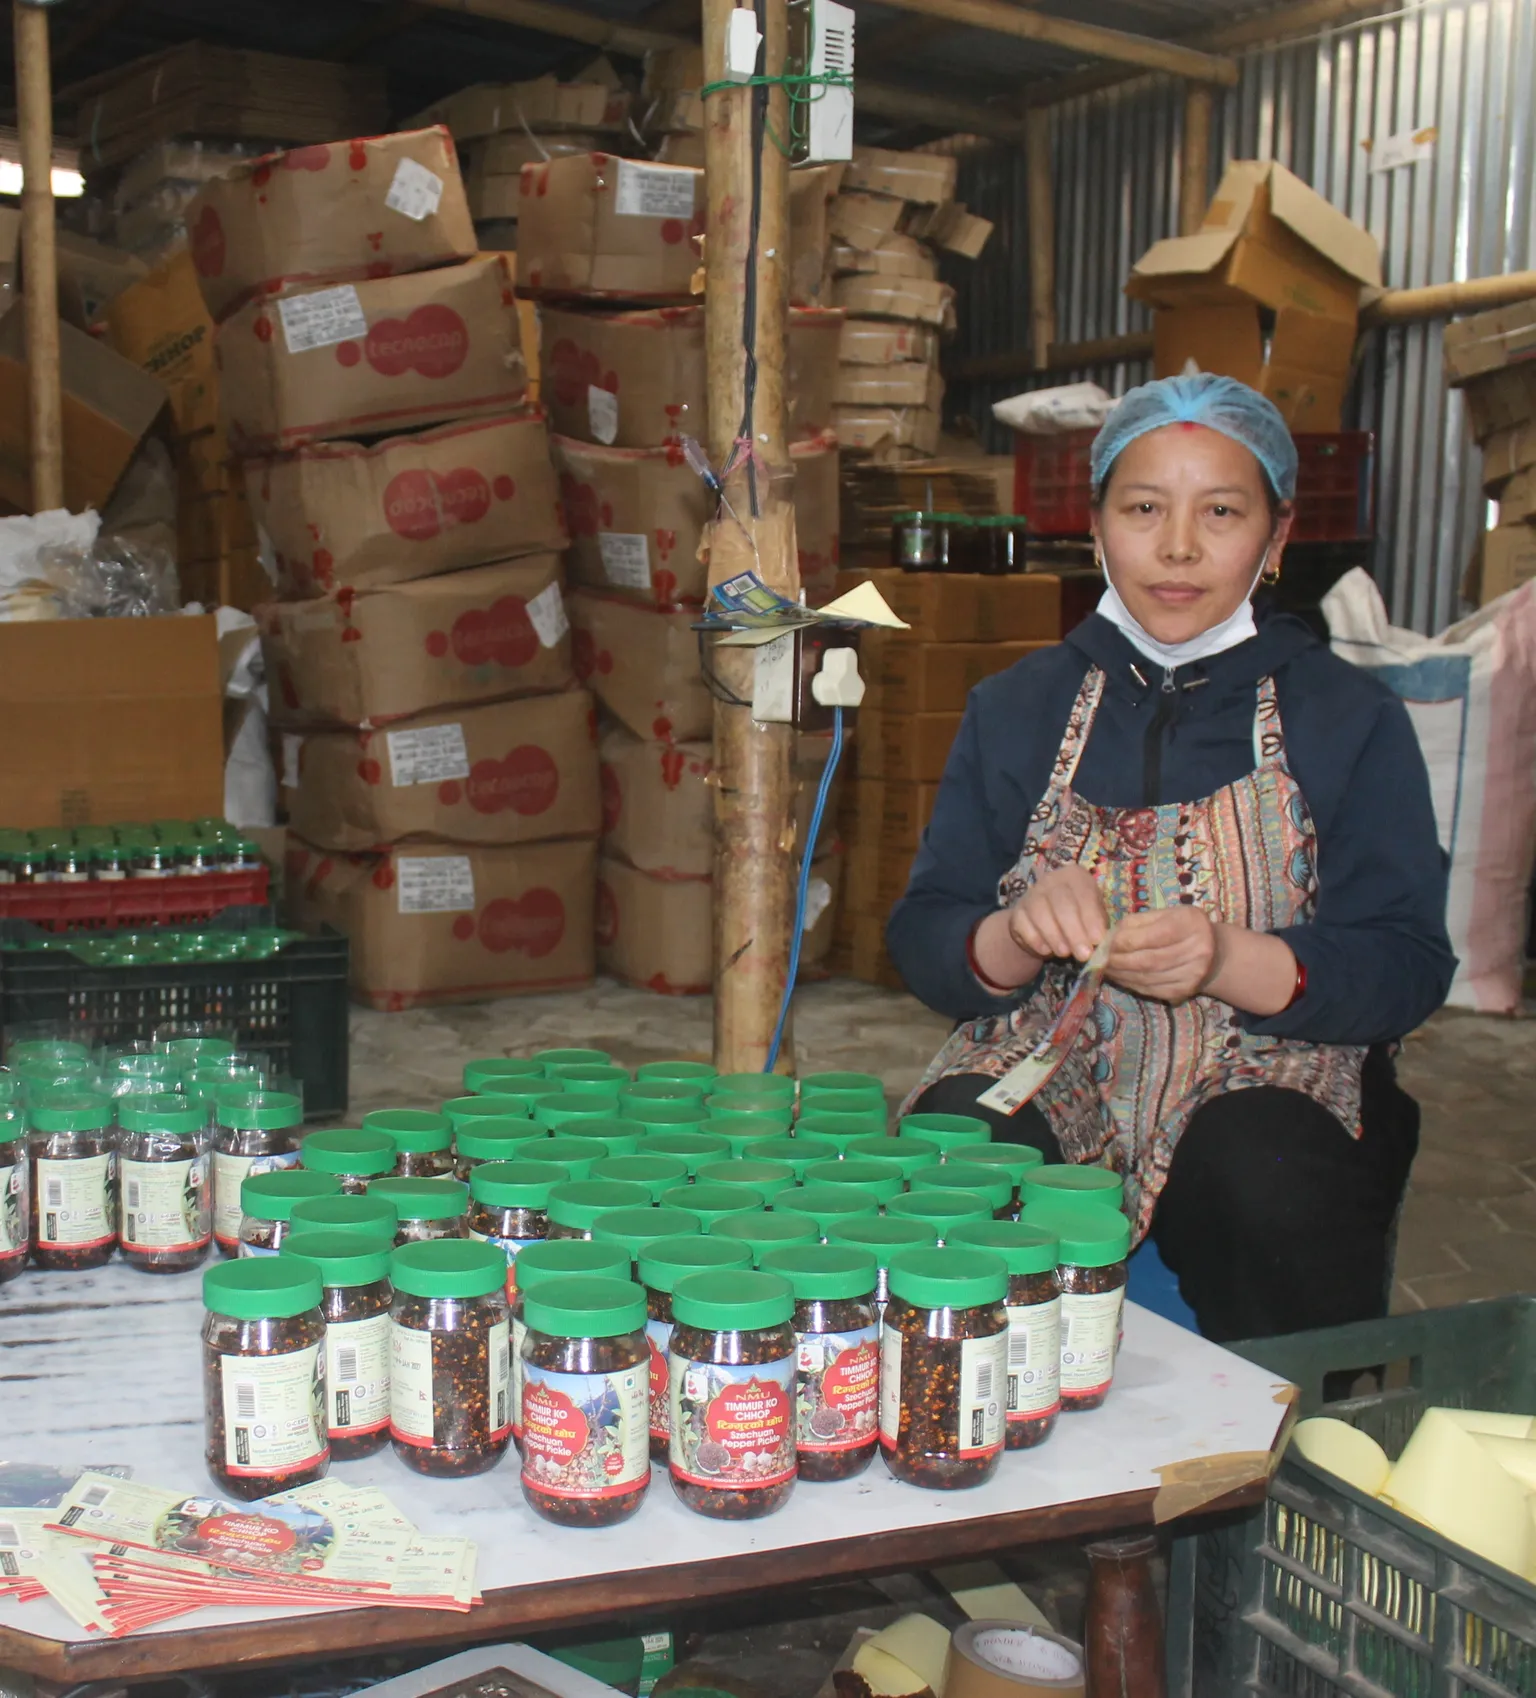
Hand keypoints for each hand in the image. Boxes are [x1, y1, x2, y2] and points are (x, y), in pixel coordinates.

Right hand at [1008, 866, 1109, 963]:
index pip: (1084, 895)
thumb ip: (1097, 926)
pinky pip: (1023, 924)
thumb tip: (1099, 941)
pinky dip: (1035, 940)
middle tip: (1083, 954)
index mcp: (1075, 876)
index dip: (1091, 918)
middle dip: (1074, 932)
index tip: (1096, 940)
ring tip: (1065, 954)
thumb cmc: (1078, 918)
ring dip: (1054, 937)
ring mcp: (1031, 894)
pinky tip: (1046, 951)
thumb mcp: (1093, 917)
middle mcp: (1052, 880)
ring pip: (1040, 913)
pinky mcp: (1017, 912)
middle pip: (1062, 904)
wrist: (1046, 922)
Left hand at [1105, 906, 1219, 1003]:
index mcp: (1190, 924)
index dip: (1123, 942)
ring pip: (1147, 978)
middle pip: (1148, 960)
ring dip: (1121, 974)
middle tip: (1099, 959)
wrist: (1214, 952)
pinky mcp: (1185, 991)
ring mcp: (1192, 974)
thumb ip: (1138, 922)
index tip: (1105, 944)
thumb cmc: (1183, 927)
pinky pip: (1151, 989)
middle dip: (1118, 961)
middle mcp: (1197, 950)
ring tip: (1106, 968)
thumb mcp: (1165, 914)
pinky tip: (1120, 977)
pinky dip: (1131, 984)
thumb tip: (1109, 937)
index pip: (1150, 937)